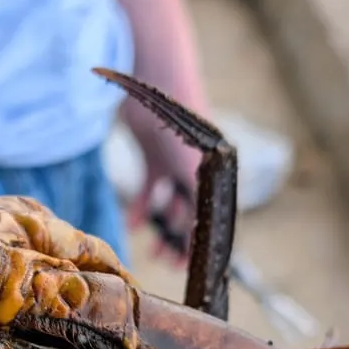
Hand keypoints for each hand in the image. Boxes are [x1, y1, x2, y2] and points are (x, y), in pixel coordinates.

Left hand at [121, 81, 211, 268]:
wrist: (157, 80)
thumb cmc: (179, 121)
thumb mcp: (190, 168)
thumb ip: (194, 200)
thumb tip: (196, 240)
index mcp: (216, 174)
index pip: (214, 217)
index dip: (203, 244)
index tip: (192, 268)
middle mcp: (200, 171)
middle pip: (194, 214)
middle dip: (180, 241)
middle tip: (166, 262)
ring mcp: (177, 163)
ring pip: (171, 206)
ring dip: (162, 229)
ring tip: (152, 252)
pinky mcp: (155, 156)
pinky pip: (151, 189)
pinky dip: (141, 207)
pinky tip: (132, 224)